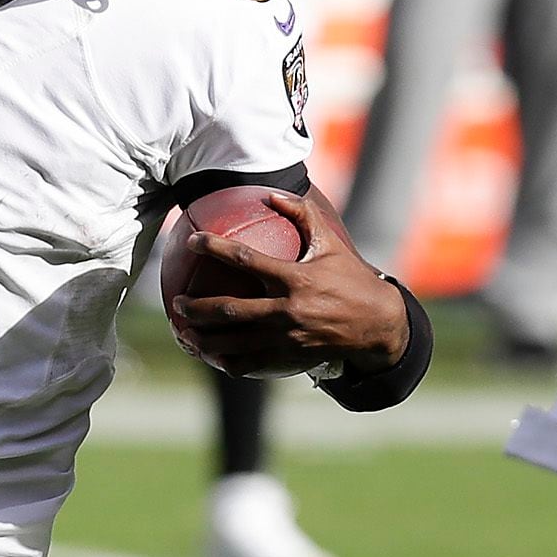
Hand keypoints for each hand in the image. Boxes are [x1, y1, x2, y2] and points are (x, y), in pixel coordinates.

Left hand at [173, 187, 408, 379]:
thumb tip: (271, 194)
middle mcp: (288, 310)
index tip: (193, 239)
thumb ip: (302, 215)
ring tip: (184, 333)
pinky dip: (226, 361)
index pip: (245, 259)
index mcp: (295, 278)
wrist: (378, 324)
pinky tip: (210, 356)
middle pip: (230, 310)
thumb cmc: (351, 277)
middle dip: (197, 308)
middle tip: (177, 304)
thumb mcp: (331, 243)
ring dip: (204, 339)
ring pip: (234, 341)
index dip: (215, 247)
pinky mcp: (290, 357)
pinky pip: (250, 363)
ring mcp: (287, 337)